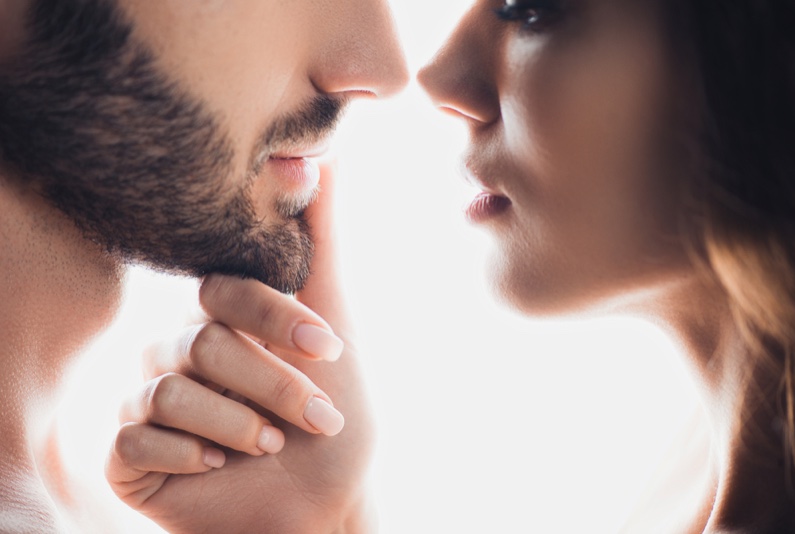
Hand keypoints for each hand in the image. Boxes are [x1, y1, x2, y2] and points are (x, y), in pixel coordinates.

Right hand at [106, 165, 376, 533]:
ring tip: (273, 446)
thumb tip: (316, 153)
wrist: (321, 508)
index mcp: (222, 317)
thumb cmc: (335, 416)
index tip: (330, 349)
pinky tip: (217, 464)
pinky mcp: (127, 452)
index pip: (225, 289)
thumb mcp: (338, 323)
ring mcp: (150, 400)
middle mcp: (179, 350)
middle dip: (272, 383)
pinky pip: (134, 437)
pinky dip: (189, 453)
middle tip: (319, 417)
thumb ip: (322, 240)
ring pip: (170, 390)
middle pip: (203, 342)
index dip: (276, 317)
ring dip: (240, 423)